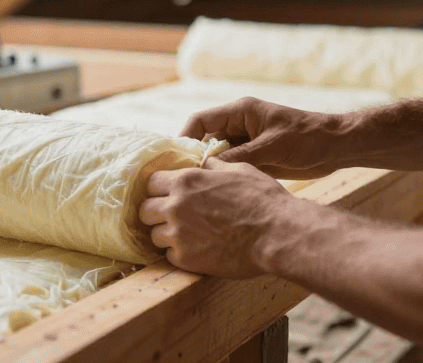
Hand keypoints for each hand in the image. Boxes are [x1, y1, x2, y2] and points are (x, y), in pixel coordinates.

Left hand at [139, 158, 290, 277]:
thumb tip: (204, 163)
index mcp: (185, 181)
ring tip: (187, 236)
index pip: (151, 183)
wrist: (277, 233)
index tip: (168, 196)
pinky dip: (179, 254)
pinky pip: (168, 256)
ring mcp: (178, 234)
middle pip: (145, 210)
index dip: (160, 189)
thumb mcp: (238, 170)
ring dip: (166, 235)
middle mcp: (175, 205)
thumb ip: (213, 167)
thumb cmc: (263, 199)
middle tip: (174, 218)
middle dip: (157, 213)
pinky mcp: (185, 259)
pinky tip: (196, 250)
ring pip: (154, 235)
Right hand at [181, 97, 343, 178]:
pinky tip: (218, 194)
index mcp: (240, 112)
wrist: (337, 147)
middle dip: (193, 158)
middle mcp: (239, 126)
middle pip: (205, 140)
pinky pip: (231, 168)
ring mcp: (247, 143)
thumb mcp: (273, 146)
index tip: (176, 160)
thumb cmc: (308, 138)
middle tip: (183, 181)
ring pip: (217, 156)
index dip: (185, 138)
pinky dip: (224, 178)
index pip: (201, 121)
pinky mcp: (255, 159)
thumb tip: (207, 168)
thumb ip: (240, 156)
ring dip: (209, 171)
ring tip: (197, 191)